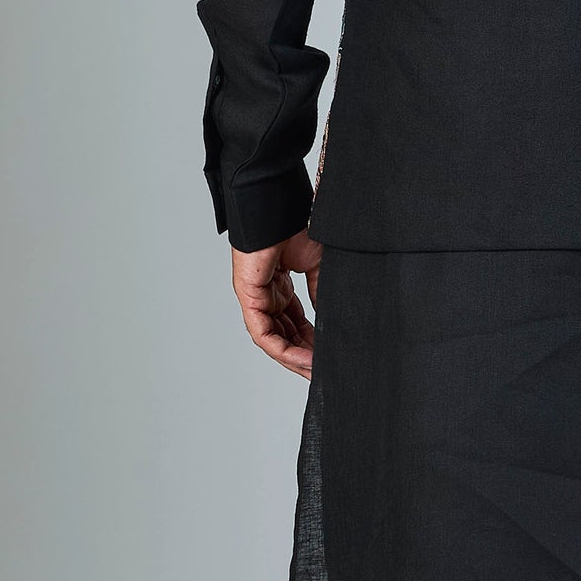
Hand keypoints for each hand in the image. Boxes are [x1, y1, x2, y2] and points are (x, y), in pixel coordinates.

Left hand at [231, 232, 322, 376]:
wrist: (280, 207)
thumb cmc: (296, 226)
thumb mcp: (317, 267)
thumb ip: (320, 294)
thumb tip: (332, 320)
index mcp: (280, 288)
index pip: (295, 324)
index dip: (312, 342)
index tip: (329, 357)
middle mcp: (266, 296)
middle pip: (284, 336)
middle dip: (304, 357)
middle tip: (324, 373)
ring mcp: (255, 298)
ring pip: (273, 340)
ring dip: (295, 359)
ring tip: (316, 372)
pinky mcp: (248, 297)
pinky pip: (264, 334)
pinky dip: (283, 350)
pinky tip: (304, 359)